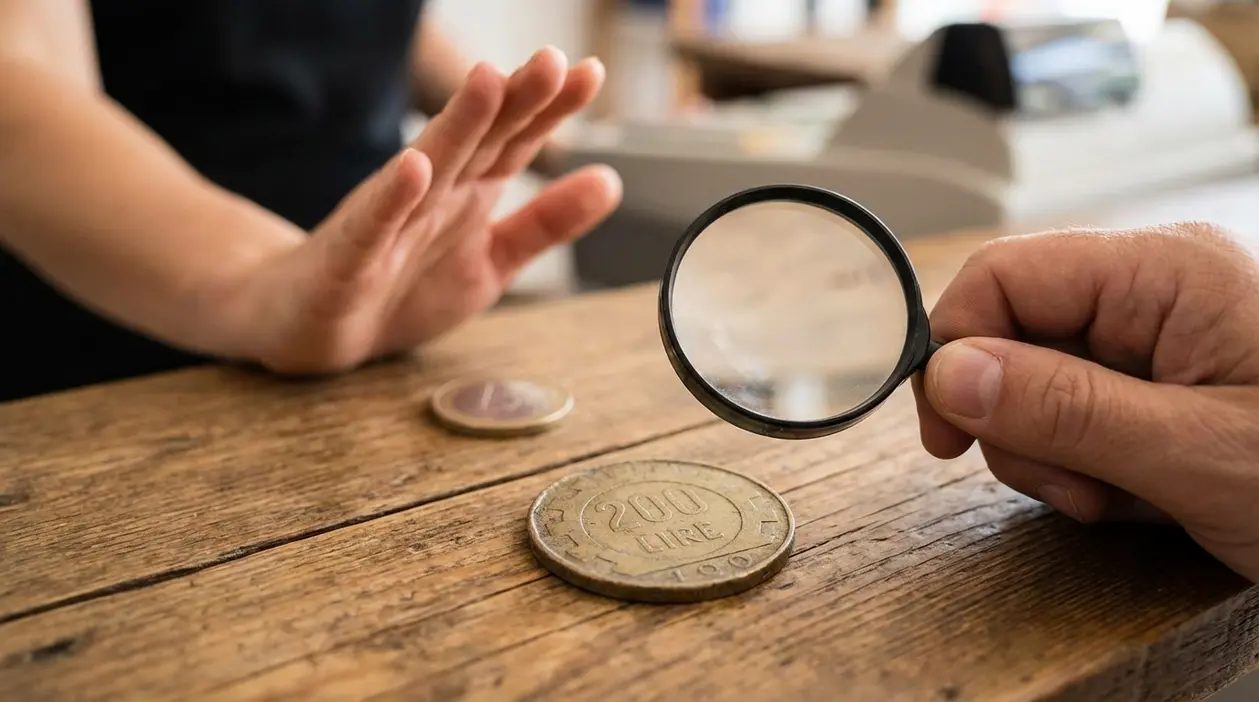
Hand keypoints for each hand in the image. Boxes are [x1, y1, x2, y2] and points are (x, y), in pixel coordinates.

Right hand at [216, 47, 620, 372]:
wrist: (312, 328)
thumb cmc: (400, 287)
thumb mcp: (492, 260)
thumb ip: (547, 223)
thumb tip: (611, 181)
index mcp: (469, 190)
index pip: (516, 140)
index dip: (552, 109)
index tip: (590, 73)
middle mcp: (432, 191)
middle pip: (480, 138)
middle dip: (515, 99)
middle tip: (551, 61)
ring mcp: (389, 219)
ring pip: (430, 165)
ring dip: (459, 124)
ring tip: (488, 82)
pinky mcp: (351, 256)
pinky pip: (373, 224)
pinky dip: (393, 197)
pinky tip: (414, 168)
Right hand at [911, 224, 1258, 581]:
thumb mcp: (1197, 455)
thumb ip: (1066, 408)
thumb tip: (950, 373)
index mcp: (1166, 272)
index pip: (1006, 275)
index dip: (956, 348)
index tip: (945, 432)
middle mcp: (1154, 290)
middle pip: (1012, 335)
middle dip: (1019, 422)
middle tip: (1071, 484)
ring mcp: (1155, 337)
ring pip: (1032, 383)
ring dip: (1052, 455)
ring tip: (1118, 498)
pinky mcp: (1156, 382)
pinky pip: (1073, 414)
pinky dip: (1083, 467)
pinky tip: (1135, 496)